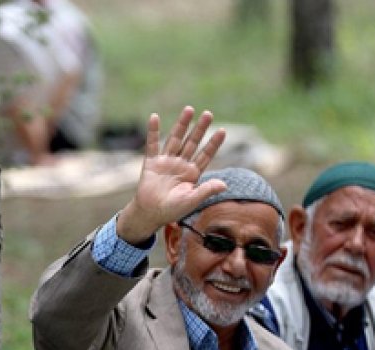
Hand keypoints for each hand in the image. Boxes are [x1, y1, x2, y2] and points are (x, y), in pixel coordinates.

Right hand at [114, 106, 226, 244]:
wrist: (150, 214)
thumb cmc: (172, 210)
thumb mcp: (192, 201)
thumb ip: (206, 190)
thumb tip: (224, 184)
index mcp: (192, 173)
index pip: (205, 155)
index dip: (213, 143)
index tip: (222, 131)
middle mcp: (180, 164)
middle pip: (192, 143)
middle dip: (200, 129)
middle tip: (208, 114)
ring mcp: (166, 162)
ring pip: (175, 139)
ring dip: (182, 125)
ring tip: (189, 109)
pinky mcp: (151, 163)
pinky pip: (152, 145)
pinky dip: (152, 131)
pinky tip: (154, 117)